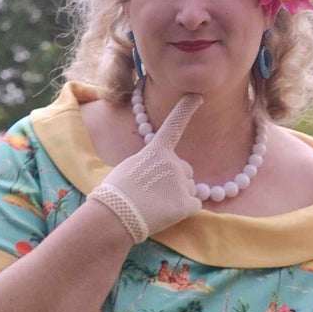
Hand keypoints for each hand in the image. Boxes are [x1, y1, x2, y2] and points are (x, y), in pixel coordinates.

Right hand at [87, 94, 203, 243]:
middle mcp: (173, 162)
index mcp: (157, 151)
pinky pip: (195, 206)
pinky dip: (184, 211)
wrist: (114, 216)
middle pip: (186, 171)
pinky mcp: (187, 204)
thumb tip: (162, 175)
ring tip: (156, 204)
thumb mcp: (131, 166)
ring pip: (191, 189)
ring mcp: (182, 183)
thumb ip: (152, 164)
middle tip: (154, 193)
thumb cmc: (117, 193)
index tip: (198, 96)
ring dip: (178, 197)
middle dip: (176, 181)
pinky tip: (166, 213)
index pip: (174, 125)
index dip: (186, 109)